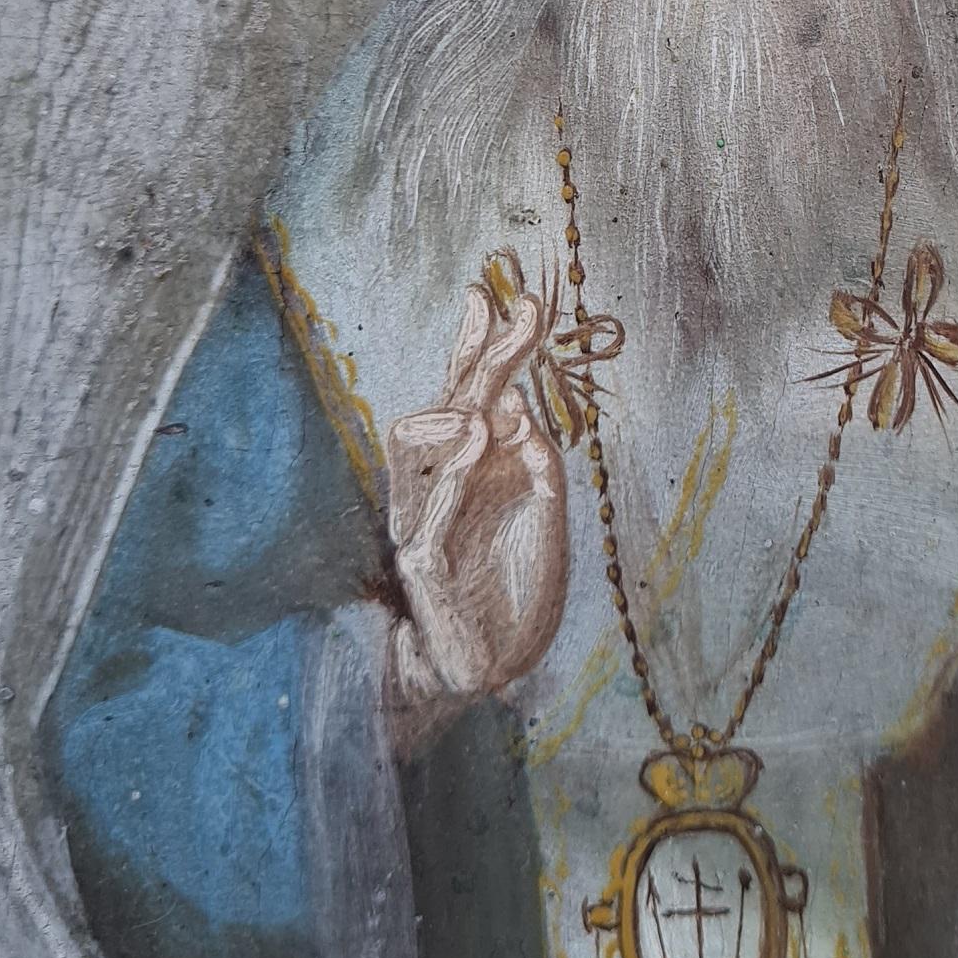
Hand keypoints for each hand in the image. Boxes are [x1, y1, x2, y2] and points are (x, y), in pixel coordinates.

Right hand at [385, 277, 568, 724]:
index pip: (469, 391)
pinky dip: (454, 472)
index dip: (478, 343)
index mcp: (476, 462)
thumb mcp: (546, 508)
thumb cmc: (523, 586)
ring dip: (453, 411)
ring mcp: (424, 515)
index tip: (500, 295)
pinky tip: (481, 438)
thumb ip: (533, 456)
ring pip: (411, 436)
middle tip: (521, 312)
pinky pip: (428, 508)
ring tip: (491, 412)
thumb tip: (514, 402)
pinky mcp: (421, 560)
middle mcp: (443, 478)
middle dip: (484, 352)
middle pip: (449, 398)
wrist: (501, 663)